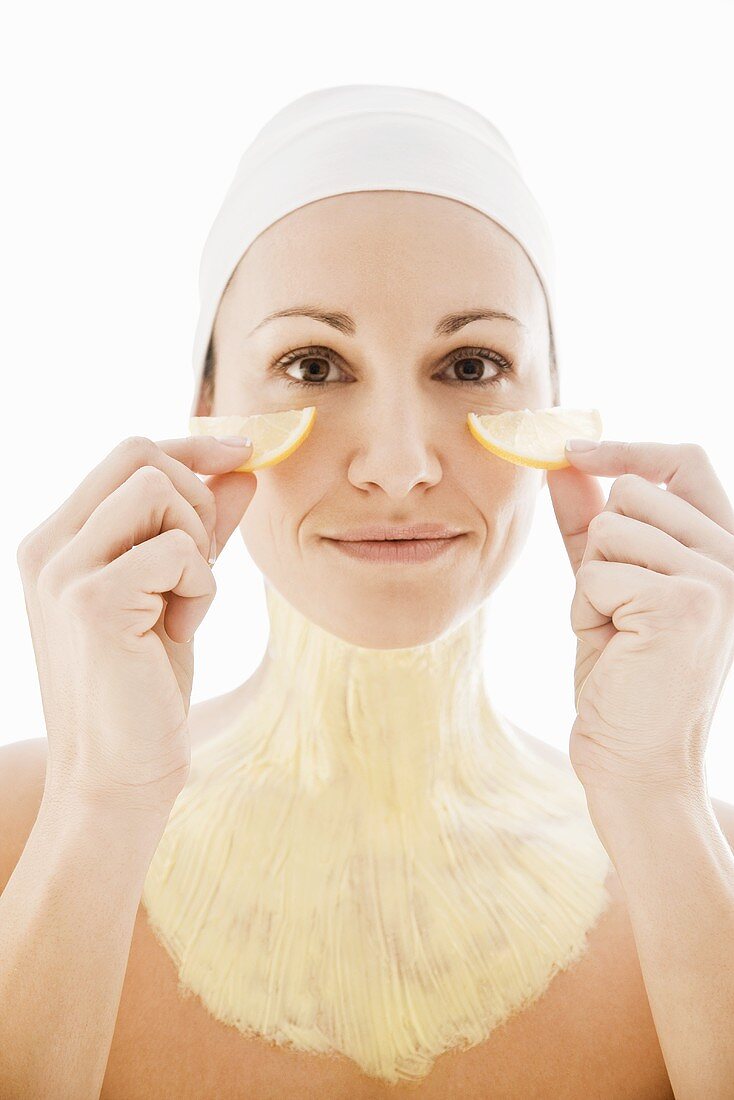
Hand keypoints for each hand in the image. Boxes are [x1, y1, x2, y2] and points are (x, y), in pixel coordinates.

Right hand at [17, 434, 254, 817]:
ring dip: (197, 543)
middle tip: (201, 564)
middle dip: (197, 497)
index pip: (128, 452)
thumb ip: (202, 530)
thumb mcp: (177, 593)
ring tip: (185, 602)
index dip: (192, 445)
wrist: (118, 775)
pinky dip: (201, 586)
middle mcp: (48, 545)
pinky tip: (181, 630)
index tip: (244, 453)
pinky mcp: (91, 601)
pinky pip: (178, 550)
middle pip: (140, 454)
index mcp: (59, 539)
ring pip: (159, 489)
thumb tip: (244, 471)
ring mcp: (63, 570)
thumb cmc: (145, 686)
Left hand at [546, 439, 733, 807]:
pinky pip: (596, 571)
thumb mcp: (605, 587)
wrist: (635, 764)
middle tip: (614, 610)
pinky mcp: (687, 602)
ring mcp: (717, 577)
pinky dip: (585, 611)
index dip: (625, 447)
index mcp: (723, 547)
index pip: (683, 460)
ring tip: (616, 633)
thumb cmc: (622, 678)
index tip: (571, 451)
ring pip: (608, 528)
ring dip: (589, 585)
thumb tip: (563, 462)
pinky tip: (613, 649)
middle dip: (598, 550)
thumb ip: (590, 522)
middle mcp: (733, 556)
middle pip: (631, 491)